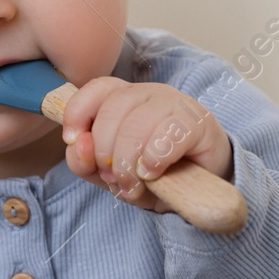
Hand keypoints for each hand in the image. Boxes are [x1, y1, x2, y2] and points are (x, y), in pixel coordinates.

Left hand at [59, 79, 231, 210]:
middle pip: (113, 110)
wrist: (205, 189)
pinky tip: (153, 173)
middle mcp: (150, 94)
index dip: (78, 112)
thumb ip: (86, 162)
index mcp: (127, 99)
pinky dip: (153, 159)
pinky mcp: (198, 122)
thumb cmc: (156, 176)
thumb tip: (78, 145)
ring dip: (127, 160)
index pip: (97, 89)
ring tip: (133, 182)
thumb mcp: (112, 175)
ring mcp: (177, 104)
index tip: (74, 140)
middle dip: (104, 150)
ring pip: (138, 123)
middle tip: (113, 178)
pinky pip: (167, 136)